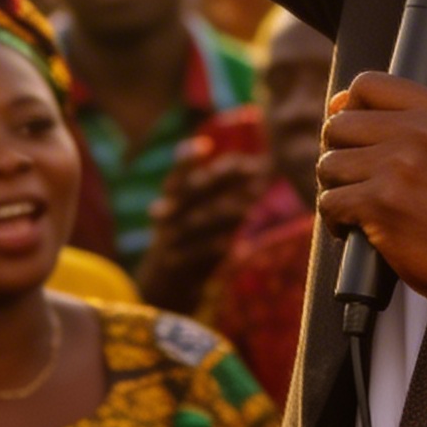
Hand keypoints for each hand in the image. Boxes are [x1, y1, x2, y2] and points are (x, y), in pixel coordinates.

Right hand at [139, 139, 268, 311]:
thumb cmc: (191, 236)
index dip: (186, 160)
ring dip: (225, 211)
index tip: (204, 145)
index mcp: (170, 199)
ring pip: (196, 221)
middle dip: (220, 179)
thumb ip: (224, 191)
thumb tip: (260, 167)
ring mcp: (170, 239)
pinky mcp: (178, 263)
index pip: (177, 175)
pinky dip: (213, 246)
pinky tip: (232, 243)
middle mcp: (166, 216)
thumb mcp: (200, 211)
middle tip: (251, 169)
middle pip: (192, 193)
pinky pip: (196, 253)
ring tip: (251, 204)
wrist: (166, 281)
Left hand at [316, 73, 426, 326]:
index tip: (351, 134)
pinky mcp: (382, 203)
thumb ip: (413, 123)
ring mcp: (400, 166)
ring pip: (329, 165)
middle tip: (356, 182)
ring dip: (336, 190)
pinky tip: (355, 231)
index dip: (349, 108)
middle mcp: (421, 131)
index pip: (368, 84)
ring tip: (359, 208)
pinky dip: (336, 221)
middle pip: (340, 125)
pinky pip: (330, 202)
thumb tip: (340, 104)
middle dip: (340, 155)